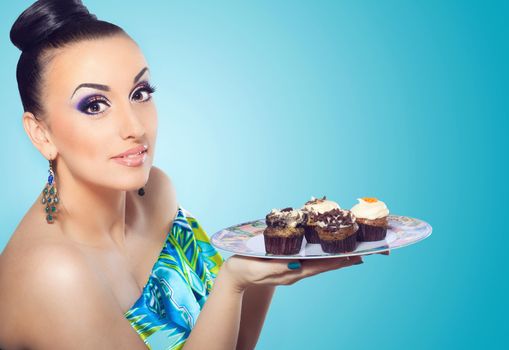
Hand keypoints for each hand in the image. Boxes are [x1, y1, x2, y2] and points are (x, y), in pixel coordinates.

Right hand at [221, 254, 364, 292]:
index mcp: (292, 272)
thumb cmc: (245, 270)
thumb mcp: (261, 269)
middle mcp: (296, 271)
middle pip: (323, 265)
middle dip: (341, 260)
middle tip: (361, 254)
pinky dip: (321, 255)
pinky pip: (308, 259)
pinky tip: (325, 251)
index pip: (320, 267)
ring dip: (334, 257)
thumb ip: (278, 268)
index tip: (353, 258)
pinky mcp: (287, 263)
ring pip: (318, 262)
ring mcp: (292, 268)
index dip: (337, 262)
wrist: (235, 276)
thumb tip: (297, 265)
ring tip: (349, 253)